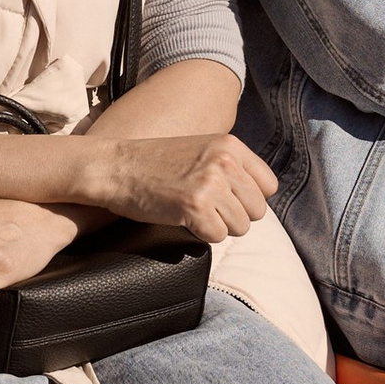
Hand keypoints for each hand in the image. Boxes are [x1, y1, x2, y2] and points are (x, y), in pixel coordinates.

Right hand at [75, 130, 275, 239]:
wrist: (115, 168)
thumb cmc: (154, 164)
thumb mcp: (201, 150)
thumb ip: (231, 166)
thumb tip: (259, 197)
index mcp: (231, 146)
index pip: (269, 186)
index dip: (250, 199)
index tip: (229, 200)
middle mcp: (225, 162)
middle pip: (258, 211)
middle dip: (235, 216)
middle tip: (207, 209)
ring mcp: (211, 184)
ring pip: (240, 227)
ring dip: (218, 226)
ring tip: (193, 212)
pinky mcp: (195, 207)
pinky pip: (217, 237)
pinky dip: (201, 235)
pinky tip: (183, 219)